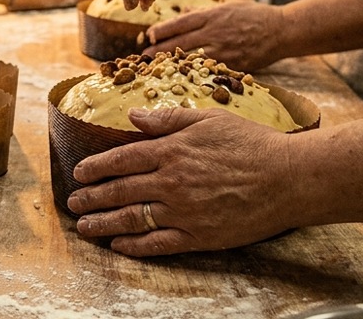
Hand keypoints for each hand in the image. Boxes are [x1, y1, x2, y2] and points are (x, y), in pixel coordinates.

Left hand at [66, 107, 296, 255]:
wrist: (290, 178)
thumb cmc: (253, 144)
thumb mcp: (209, 119)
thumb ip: (167, 118)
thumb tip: (132, 116)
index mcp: (171, 151)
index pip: (121, 159)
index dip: (96, 167)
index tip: (78, 173)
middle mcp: (172, 182)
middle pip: (120, 191)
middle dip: (91, 197)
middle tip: (73, 203)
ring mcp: (184, 212)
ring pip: (133, 219)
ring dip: (103, 224)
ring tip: (85, 227)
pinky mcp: (199, 236)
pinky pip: (159, 244)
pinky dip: (135, 246)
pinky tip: (119, 245)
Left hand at [143, 2, 286, 71]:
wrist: (282, 31)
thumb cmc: (254, 16)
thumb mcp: (227, 7)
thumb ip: (203, 12)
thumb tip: (183, 12)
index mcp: (212, 17)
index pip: (179, 24)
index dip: (161, 31)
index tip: (148, 36)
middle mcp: (214, 34)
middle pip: (179, 43)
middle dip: (159, 51)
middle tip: (143, 58)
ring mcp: (223, 51)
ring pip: (190, 60)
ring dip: (171, 65)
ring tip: (156, 70)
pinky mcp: (232, 66)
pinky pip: (208, 72)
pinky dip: (193, 75)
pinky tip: (182, 79)